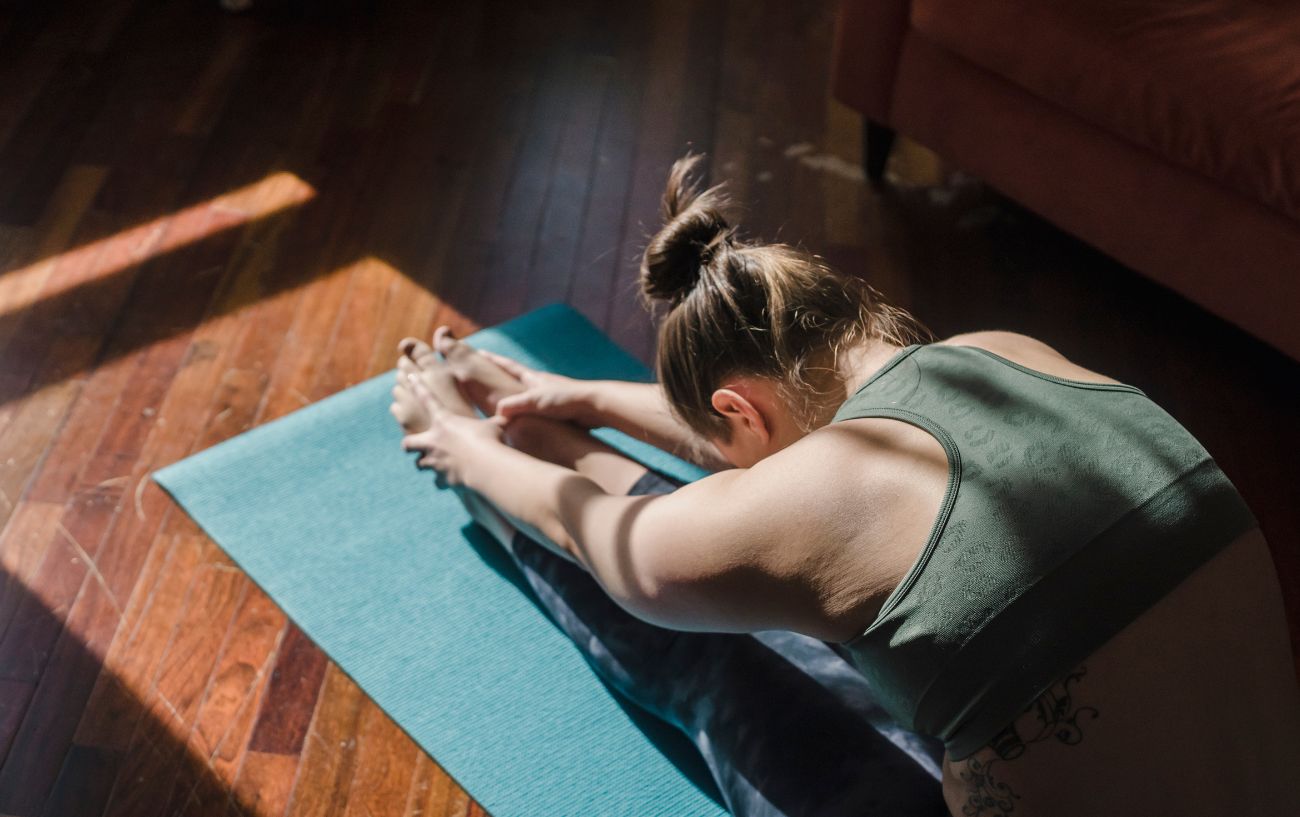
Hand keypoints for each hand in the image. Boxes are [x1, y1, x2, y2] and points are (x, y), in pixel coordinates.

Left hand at [400, 372, 506, 486]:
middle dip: (410, 445)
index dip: (417, 386)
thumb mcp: (497, 425)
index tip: (410, 377)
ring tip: (435, 465)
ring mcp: (435, 462)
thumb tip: (510, 415)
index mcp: (444, 421)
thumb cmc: (491, 440)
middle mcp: (433, 441)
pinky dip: (443, 482)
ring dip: (427, 465)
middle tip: (414, 445)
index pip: (427, 398)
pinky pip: (438, 482)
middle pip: (408, 443)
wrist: (485, 466)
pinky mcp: (442, 479)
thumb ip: (498, 422)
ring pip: (419, 465)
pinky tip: (451, 481)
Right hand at [482, 351, 598, 426]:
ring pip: (526, 396)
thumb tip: (497, 411)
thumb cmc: (567, 400)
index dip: (492, 360)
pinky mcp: (558, 411)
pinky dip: (526, 413)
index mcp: (533, 379)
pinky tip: (525, 421)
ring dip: (513, 395)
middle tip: (485, 372)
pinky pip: (536, 411)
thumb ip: (515, 405)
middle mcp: (540, 385)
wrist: (596, 406)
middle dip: (500, 375)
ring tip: (502, 399)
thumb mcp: (536, 401)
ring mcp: (550, 397)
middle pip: (515, 378)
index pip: (508, 366)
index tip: (478, 351)